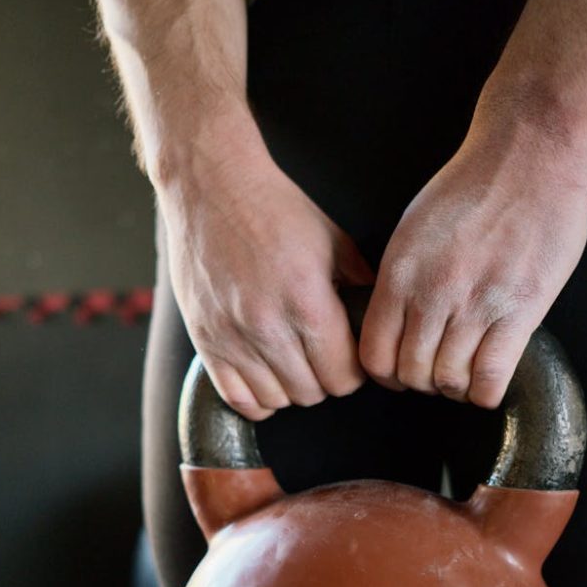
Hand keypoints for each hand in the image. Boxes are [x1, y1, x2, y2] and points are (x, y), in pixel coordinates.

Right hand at [158, 143, 373, 420]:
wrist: (212, 186)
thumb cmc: (275, 209)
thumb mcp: (333, 239)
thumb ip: (362, 283)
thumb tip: (380, 319)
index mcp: (308, 301)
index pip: (343, 376)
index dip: (353, 373)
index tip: (349, 358)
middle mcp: (268, 325)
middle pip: (312, 393)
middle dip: (324, 381)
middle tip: (322, 358)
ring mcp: (232, 336)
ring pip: (277, 400)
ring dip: (291, 388)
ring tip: (293, 364)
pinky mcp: (205, 339)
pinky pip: (237, 398)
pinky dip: (257, 398)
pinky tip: (265, 377)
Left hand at [359, 110, 586, 406]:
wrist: (527, 154)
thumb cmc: (471, 186)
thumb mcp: (411, 231)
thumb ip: (398, 281)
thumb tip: (391, 323)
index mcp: (399, 275)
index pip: (374, 354)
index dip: (385, 375)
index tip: (399, 373)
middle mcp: (431, 293)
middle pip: (411, 374)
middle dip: (421, 383)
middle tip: (435, 373)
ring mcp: (475, 304)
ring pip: (448, 380)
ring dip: (454, 388)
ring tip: (463, 375)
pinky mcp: (519, 311)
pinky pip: (490, 377)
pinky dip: (484, 392)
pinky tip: (486, 382)